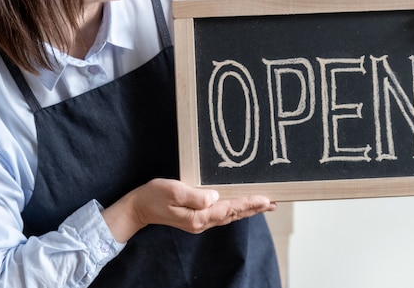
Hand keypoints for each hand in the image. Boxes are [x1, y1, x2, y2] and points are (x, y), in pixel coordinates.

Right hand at [102, 179, 275, 242]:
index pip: (230, 209)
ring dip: (248, 210)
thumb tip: (214, 196)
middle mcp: (203, 222)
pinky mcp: (198, 218)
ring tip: (265, 205)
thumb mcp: (172, 191)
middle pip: (234, 214)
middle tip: (274, 202)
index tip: (265, 199)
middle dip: (254, 208)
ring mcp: (200, 222)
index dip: (249, 203)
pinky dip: (236, 209)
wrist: (139, 208)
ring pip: (230, 216)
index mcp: (199, 216)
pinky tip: (241, 206)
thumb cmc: (153, 196)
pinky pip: (222, 214)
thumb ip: (194, 195)